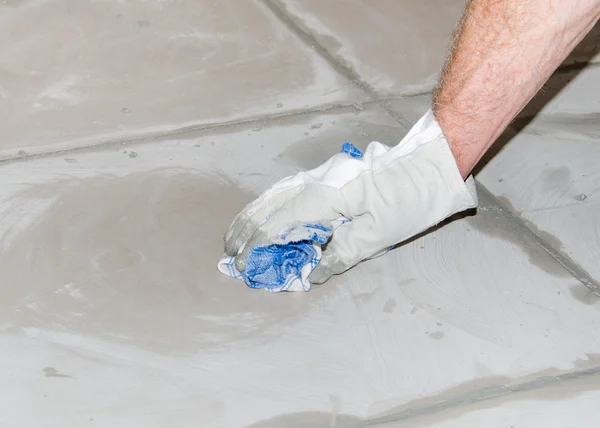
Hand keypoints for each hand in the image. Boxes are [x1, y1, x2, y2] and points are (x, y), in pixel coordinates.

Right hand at [224, 110, 477, 283]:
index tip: (244, 266)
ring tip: (238, 231)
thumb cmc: (409, 199)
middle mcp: (317, 182)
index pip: (278, 223)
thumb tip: (313, 272)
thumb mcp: (380, 234)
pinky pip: (289, 189)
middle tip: (230, 251)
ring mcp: (322, 175)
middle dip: (247, 229)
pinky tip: (267, 210)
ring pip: (276, 193)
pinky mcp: (330, 175)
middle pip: (271, 205)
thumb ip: (341, 252)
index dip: (257, 246)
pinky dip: (271, 203)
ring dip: (254, 214)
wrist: (430, 163)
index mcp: (325, 197)